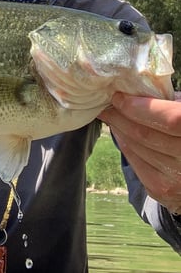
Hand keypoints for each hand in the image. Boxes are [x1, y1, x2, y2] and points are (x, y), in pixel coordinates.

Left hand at [99, 92, 180, 213]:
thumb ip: (169, 102)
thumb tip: (132, 90)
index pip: (169, 119)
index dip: (139, 107)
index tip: (118, 97)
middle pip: (144, 134)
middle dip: (119, 116)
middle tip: (106, 105)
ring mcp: (176, 180)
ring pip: (136, 147)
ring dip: (119, 129)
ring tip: (112, 116)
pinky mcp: (162, 190)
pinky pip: (135, 161)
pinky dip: (126, 145)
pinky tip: (122, 134)